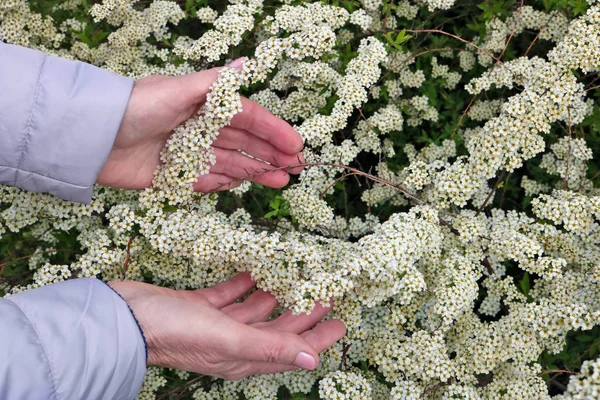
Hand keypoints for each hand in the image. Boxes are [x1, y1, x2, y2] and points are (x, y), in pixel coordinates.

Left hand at [97, 60, 304, 191]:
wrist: (93, 138)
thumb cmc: (135, 107)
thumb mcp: (178, 90)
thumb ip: (215, 83)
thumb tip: (247, 63)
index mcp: (203, 104)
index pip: (247, 117)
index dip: (272, 131)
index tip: (296, 145)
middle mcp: (199, 127)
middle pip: (243, 142)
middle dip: (270, 154)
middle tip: (296, 169)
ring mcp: (188, 152)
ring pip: (229, 162)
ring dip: (255, 171)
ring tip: (280, 182)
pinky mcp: (174, 175)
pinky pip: (206, 180)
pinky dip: (224, 182)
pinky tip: (242, 185)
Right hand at [109, 273, 345, 379]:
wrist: (125, 317)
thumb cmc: (175, 330)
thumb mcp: (228, 339)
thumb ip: (271, 347)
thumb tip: (313, 361)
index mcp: (243, 357)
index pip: (291, 350)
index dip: (317, 338)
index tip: (341, 323)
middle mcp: (232, 343)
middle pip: (277, 330)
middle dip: (303, 315)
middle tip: (325, 296)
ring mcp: (215, 324)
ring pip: (254, 312)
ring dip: (275, 298)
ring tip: (295, 280)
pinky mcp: (199, 306)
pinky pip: (229, 295)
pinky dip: (243, 285)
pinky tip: (255, 271)